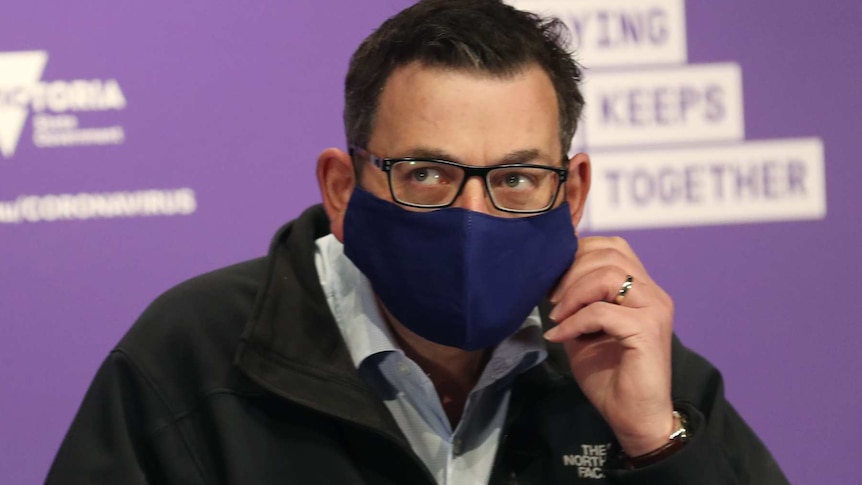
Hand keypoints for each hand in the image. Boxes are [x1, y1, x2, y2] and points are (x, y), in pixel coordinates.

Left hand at [544, 236, 674, 455]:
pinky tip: (560, 337)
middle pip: (610, 254)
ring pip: (608, 276)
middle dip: (571, 271)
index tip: (553, 278)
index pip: (613, 247)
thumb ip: (577, 302)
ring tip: (557, 316)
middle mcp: (653, 293)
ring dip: (573, 293)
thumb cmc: (610, 376)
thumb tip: (549, 279)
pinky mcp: (647, 330)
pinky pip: (602, 312)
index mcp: (641, 289)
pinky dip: (574, 322)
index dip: (579, 252)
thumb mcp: (585, 329)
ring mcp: (654, 309)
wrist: (634, 417)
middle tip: (551, 298)